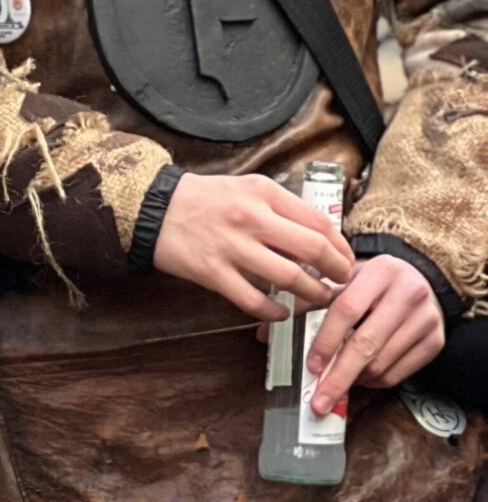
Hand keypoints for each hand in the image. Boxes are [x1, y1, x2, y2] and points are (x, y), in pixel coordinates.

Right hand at [153, 172, 354, 322]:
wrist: (155, 208)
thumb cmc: (204, 199)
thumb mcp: (248, 188)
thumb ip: (280, 208)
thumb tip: (316, 236)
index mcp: (265, 194)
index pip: (319, 222)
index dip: (341, 246)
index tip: (346, 260)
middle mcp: (252, 218)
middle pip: (312, 249)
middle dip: (336, 271)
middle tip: (342, 282)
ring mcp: (232, 247)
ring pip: (288, 277)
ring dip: (312, 294)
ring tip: (319, 299)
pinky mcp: (212, 272)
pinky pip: (252, 300)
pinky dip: (273, 312)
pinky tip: (282, 314)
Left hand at [303, 252, 444, 412]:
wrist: (420, 279)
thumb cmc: (370, 284)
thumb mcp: (342, 282)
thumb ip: (305, 304)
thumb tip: (265, 334)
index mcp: (380, 272)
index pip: (346, 309)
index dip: (326, 340)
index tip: (310, 365)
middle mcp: (409, 292)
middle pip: (366, 343)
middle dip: (338, 377)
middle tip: (318, 402)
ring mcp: (426, 318)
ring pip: (382, 363)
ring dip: (354, 380)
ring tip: (335, 384)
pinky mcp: (435, 340)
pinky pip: (399, 373)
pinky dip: (374, 382)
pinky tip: (360, 378)